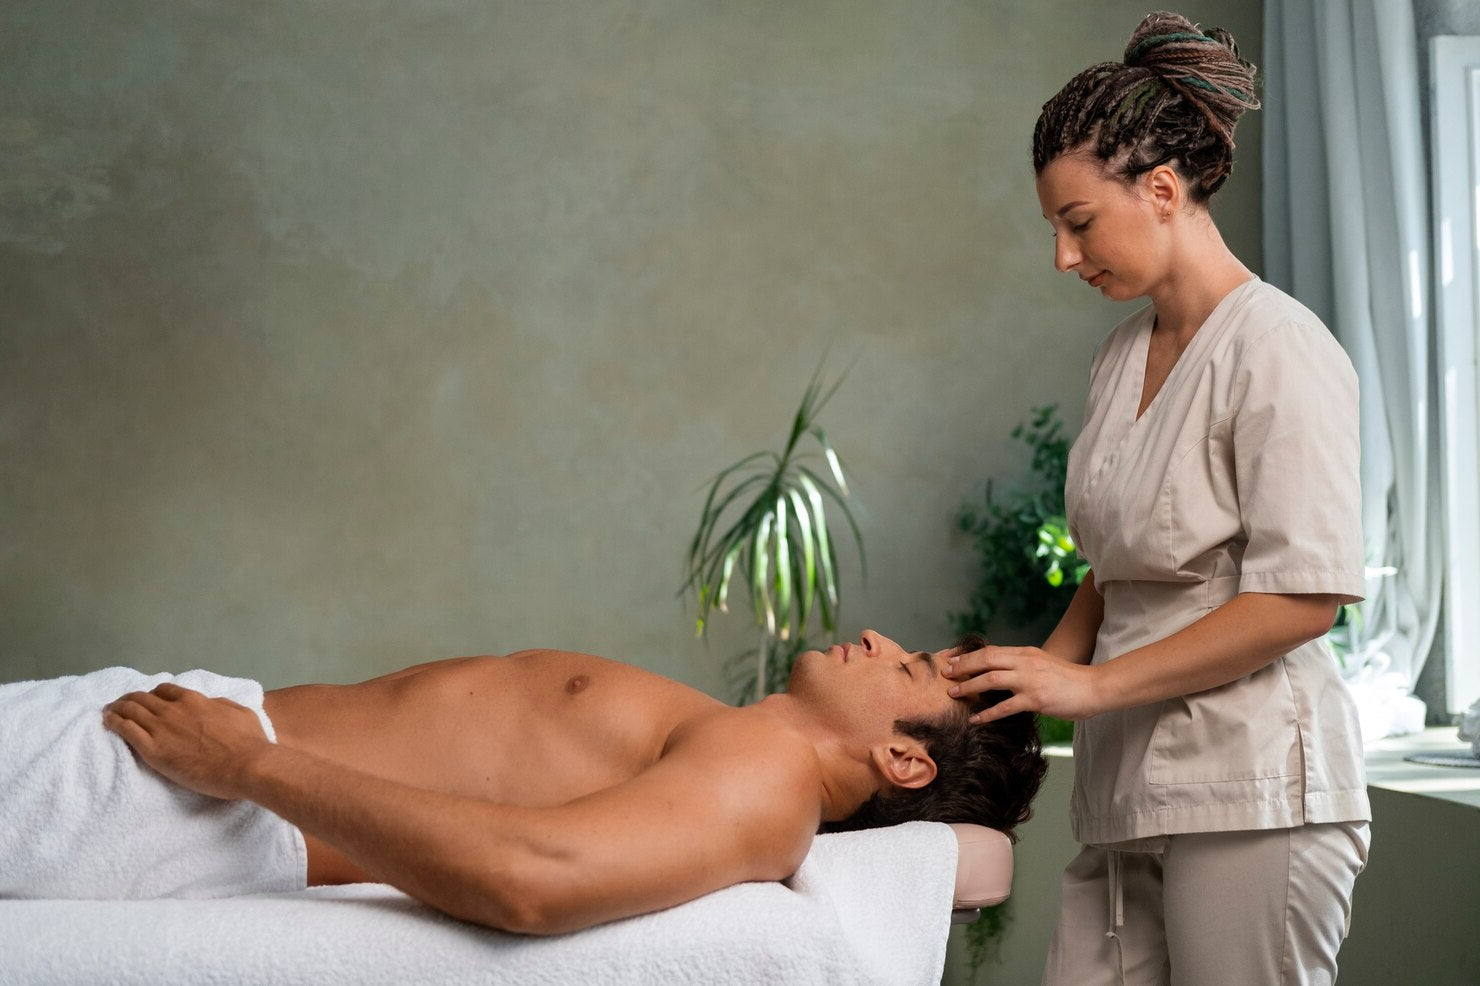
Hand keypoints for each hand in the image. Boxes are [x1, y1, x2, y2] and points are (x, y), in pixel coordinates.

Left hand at [103, 683, 269, 799]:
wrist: (246, 765)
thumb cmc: (249, 742)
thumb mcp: (240, 713)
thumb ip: (221, 705)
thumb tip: (211, 703)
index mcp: (195, 700)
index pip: (165, 690)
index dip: (153, 694)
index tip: (148, 700)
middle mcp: (174, 709)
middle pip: (143, 699)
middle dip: (129, 699)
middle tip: (120, 704)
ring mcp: (162, 728)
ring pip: (130, 711)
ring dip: (117, 708)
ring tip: (108, 711)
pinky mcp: (152, 749)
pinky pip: (125, 730)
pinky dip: (114, 723)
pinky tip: (107, 722)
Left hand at [945, 644, 1101, 723]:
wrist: (1094, 688)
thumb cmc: (1068, 680)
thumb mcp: (1042, 664)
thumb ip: (1022, 665)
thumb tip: (999, 671)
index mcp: (1026, 653)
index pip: (991, 651)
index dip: (969, 656)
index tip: (952, 661)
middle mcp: (1025, 662)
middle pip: (986, 660)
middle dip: (963, 666)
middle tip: (945, 673)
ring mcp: (1030, 680)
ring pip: (991, 679)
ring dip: (969, 686)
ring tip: (954, 694)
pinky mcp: (1036, 699)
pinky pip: (1005, 707)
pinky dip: (987, 714)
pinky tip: (975, 720)